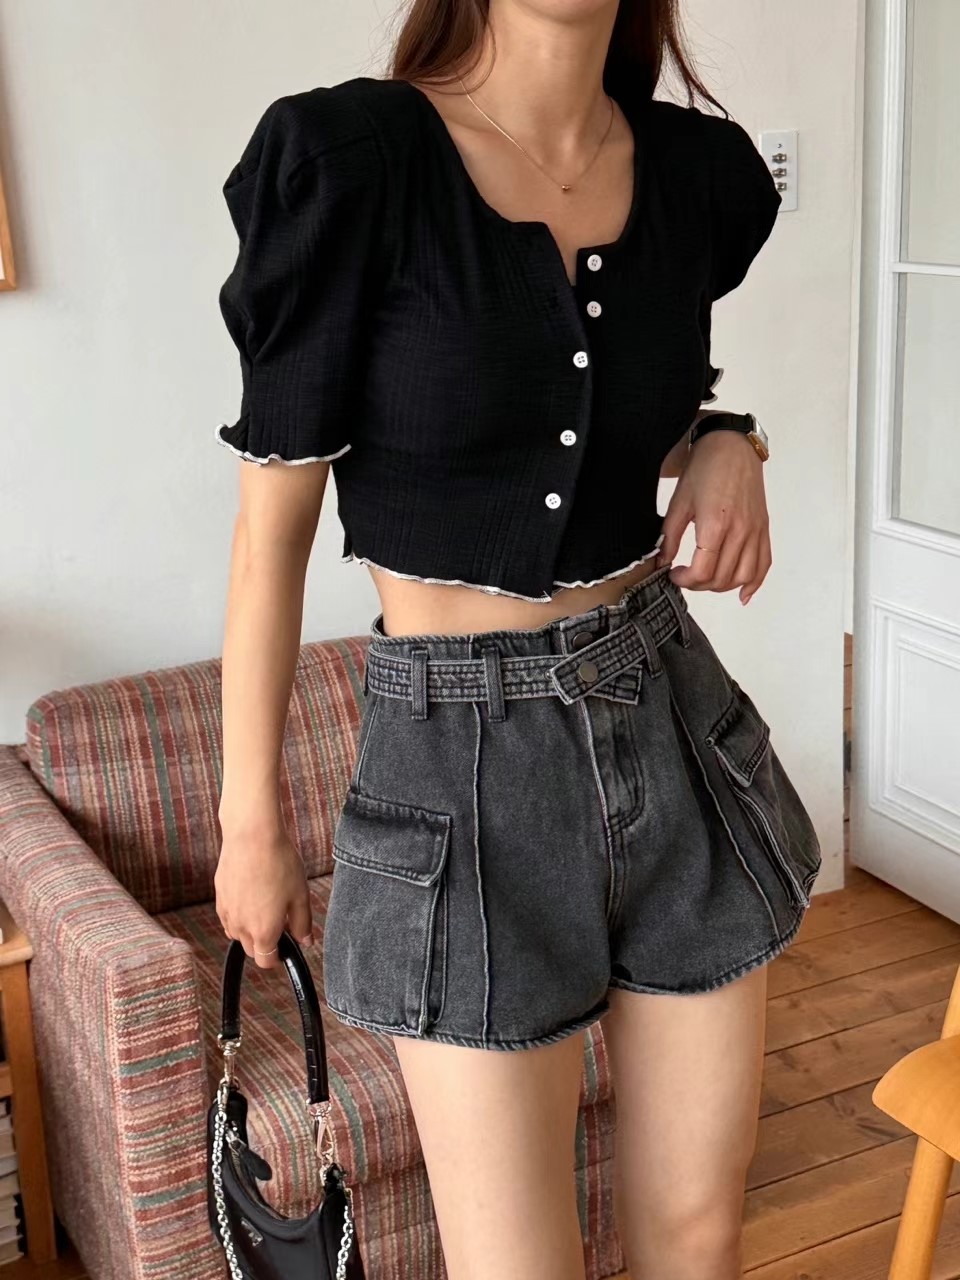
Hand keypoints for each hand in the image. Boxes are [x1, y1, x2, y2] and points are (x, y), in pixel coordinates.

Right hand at [214, 822, 313, 968]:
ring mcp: (227, 912)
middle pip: (251, 949)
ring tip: (266, 906)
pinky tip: (251, 896)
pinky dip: (239, 915)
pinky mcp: (219, 896)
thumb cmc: (279, 863)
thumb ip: (302, 923)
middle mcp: (240, 926)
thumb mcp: (300, 895)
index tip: (285, 948)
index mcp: (263, 931)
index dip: (278, 958)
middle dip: (266, 944)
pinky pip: (228, 917)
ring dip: (250, 930)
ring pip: (237, 933)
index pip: (266, 962)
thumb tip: (305, 941)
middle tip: (281, 921)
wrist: (252, 836)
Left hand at [655, 430, 771, 603]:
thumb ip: (670, 536)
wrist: (732, 447)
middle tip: (686, 576)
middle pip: (722, 578)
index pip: (702, 571)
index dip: (685, 580)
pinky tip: (743, 593)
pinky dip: (754, 583)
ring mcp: (755, 531)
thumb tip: (662, 562)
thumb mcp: (679, 502)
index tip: (674, 574)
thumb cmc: (705, 469)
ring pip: (743, 577)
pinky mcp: (763, 529)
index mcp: (715, 524)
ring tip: (707, 580)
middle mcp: (740, 531)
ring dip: (722, 587)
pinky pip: (764, 564)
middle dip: (700, 585)